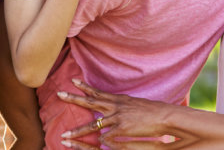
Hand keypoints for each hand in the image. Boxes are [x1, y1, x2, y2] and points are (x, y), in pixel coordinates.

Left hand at [58, 79, 173, 143]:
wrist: (163, 115)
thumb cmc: (151, 111)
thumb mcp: (133, 103)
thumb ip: (121, 104)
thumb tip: (115, 103)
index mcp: (118, 99)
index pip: (97, 92)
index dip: (84, 87)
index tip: (72, 81)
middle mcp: (115, 106)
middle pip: (90, 102)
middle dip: (73, 99)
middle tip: (59, 94)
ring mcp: (117, 117)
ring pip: (93, 125)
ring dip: (78, 131)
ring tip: (64, 135)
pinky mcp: (122, 129)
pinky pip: (106, 136)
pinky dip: (100, 141)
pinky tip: (95, 145)